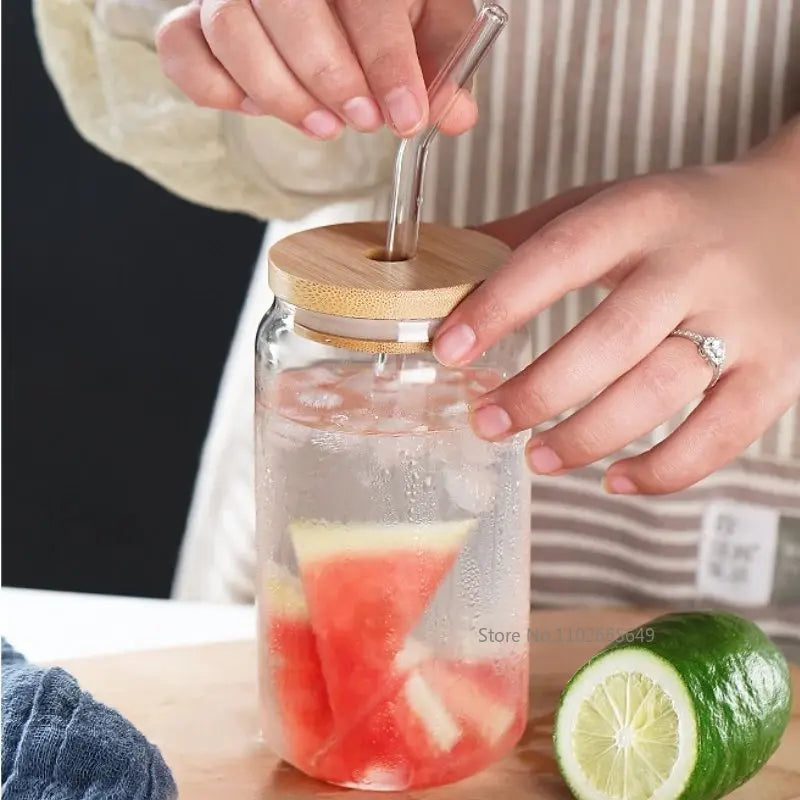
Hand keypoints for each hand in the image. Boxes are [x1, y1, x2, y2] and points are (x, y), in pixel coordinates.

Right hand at [155, 0, 476, 138]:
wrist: (333, 3)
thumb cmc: (380, 10)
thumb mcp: (426, 25)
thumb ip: (441, 67)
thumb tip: (455, 115)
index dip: (387, 60)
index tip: (406, 116)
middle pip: (284, 2)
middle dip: (328, 74)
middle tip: (362, 122)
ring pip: (229, 26)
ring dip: (278, 90)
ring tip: (323, 126)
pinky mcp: (194, 20)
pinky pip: (181, 48)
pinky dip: (214, 89)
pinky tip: (256, 108)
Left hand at [433, 118, 799, 494]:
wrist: (793, 216)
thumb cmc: (676, 220)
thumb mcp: (604, 205)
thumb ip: (526, 238)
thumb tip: (435, 269)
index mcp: (642, 213)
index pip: (562, 257)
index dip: (502, 306)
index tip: (451, 350)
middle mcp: (696, 264)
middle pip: (611, 339)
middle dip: (538, 391)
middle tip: (486, 423)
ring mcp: (744, 321)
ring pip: (661, 391)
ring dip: (588, 437)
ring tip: (536, 457)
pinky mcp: (777, 372)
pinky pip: (722, 435)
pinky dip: (665, 470)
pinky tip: (614, 480)